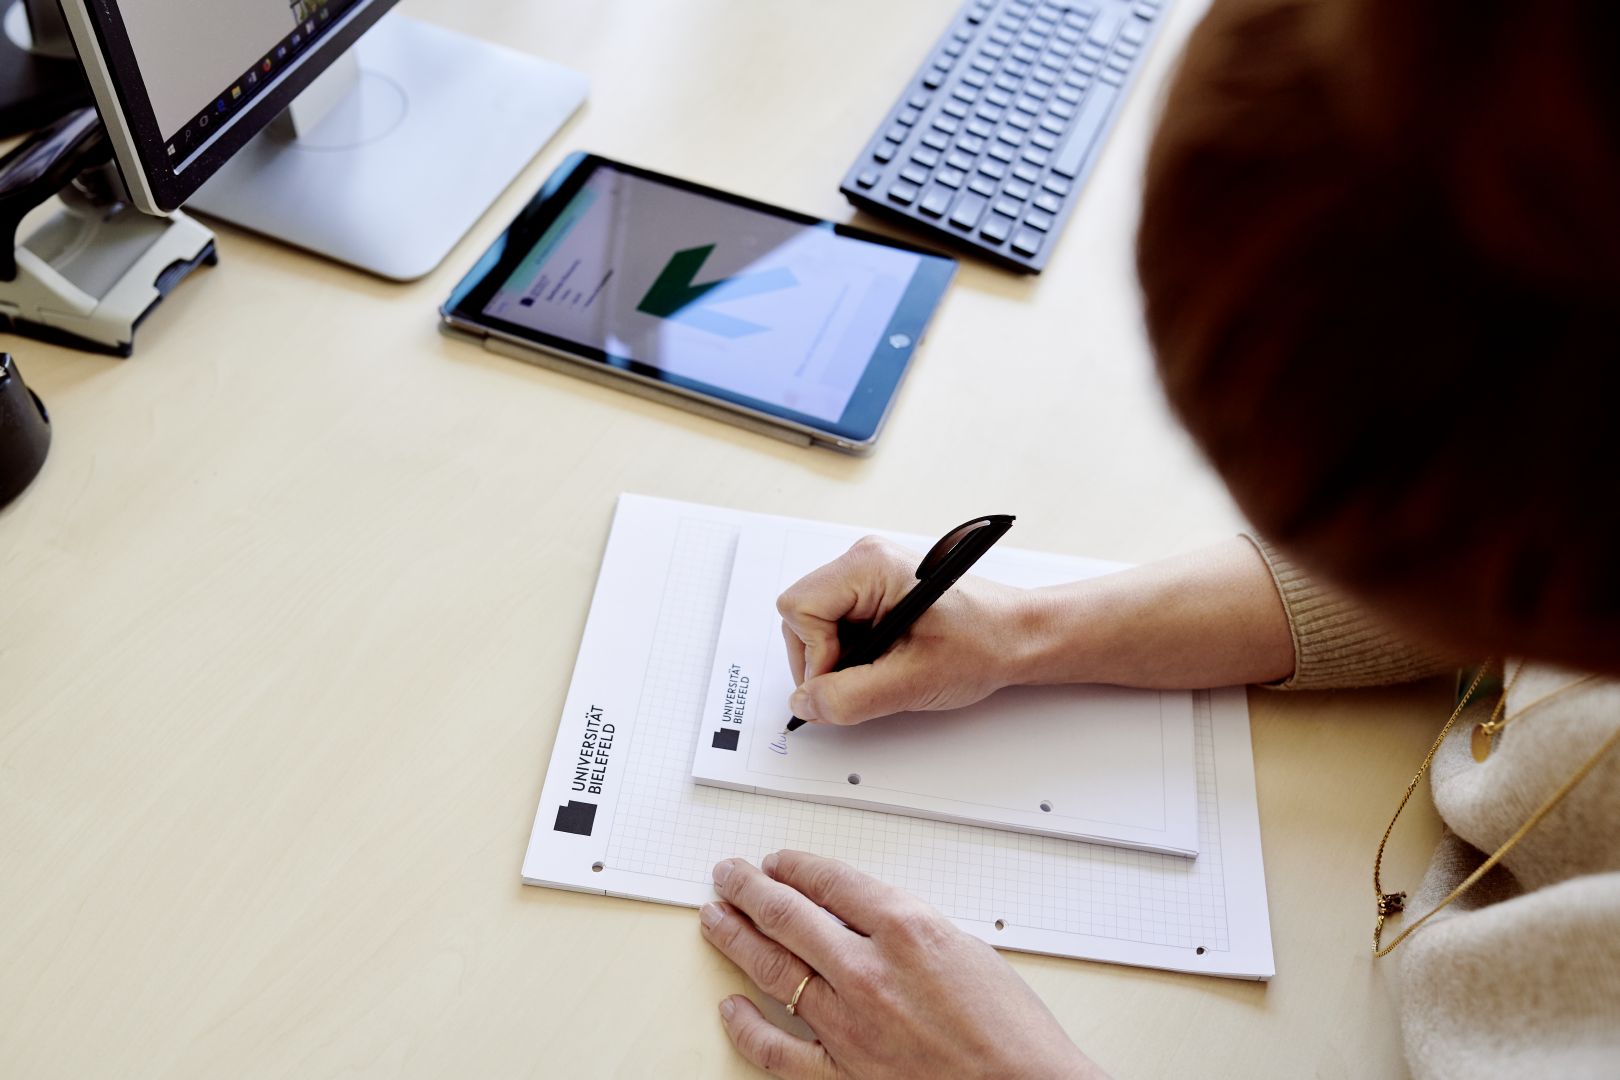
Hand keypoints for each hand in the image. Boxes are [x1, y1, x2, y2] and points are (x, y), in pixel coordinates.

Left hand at [699, 851, 1104, 1079]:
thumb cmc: (1011, 1029)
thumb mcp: (965, 947)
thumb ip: (907, 929)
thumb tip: (863, 920)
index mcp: (905, 928)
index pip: (829, 881)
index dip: (794, 866)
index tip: (778, 862)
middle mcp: (868, 970)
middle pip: (788, 915)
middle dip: (750, 888)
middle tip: (729, 875)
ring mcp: (849, 1023)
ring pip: (773, 969)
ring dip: (736, 937)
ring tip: (715, 917)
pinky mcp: (843, 1072)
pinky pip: (777, 1049)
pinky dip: (746, 1027)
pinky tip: (731, 1007)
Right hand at [777, 536, 1032, 726]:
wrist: (1017, 637)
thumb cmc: (983, 643)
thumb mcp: (913, 680)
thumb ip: (851, 696)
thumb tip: (805, 703)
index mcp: (869, 566)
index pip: (799, 608)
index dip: (815, 655)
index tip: (847, 680)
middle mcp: (862, 562)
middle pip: (800, 617)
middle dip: (823, 659)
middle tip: (866, 680)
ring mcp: (866, 578)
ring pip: (815, 627)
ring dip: (839, 660)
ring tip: (883, 670)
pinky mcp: (872, 595)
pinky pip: (835, 629)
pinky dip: (851, 656)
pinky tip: (886, 662)